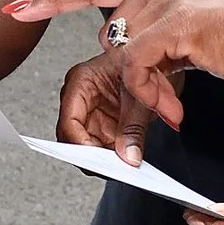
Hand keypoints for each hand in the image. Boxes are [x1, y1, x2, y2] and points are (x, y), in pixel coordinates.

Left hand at [7, 0, 223, 163]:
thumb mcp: (194, 22)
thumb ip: (158, 27)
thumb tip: (130, 51)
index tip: (17, 8)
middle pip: (110, 34)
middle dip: (124, 80)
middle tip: (154, 111)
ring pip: (122, 54)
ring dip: (144, 94)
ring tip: (173, 112)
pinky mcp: (175, 23)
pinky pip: (137, 66)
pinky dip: (150, 96)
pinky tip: (176, 110)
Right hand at [56, 44, 186, 162]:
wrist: (154, 57)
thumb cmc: (141, 61)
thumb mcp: (139, 95)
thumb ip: (133, 127)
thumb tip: (128, 158)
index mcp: (81, 82)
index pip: (69, 121)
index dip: (80, 145)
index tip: (99, 160)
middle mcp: (80, 99)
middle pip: (73, 139)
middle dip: (92, 156)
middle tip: (114, 168)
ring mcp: (90, 113)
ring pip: (86, 148)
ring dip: (104, 159)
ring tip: (124, 163)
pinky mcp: (101, 124)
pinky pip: (101, 148)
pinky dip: (112, 156)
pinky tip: (126, 158)